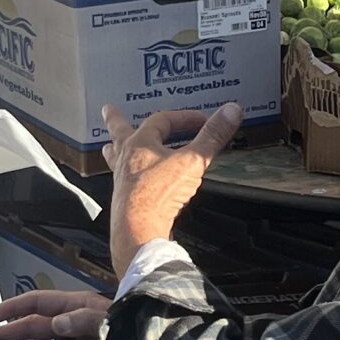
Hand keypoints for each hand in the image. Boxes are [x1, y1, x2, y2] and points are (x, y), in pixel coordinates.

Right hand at [0, 287, 108, 339]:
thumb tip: (54, 325)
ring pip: (43, 338)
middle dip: (10, 330)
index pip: (37, 302)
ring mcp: (79, 334)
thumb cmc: (134, 325)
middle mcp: (73, 317)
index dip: (12, 307)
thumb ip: (84, 321)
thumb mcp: (110, 321)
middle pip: (35, 322)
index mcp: (76, 305)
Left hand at [103, 102, 241, 277]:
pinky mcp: (125, 199)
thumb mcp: (193, 161)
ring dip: (115, 150)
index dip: (183, 117)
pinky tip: (130, 182)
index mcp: (140, 143)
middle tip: (108, 110)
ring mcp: (122, 179)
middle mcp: (126, 158)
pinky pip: (124, 181)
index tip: (202, 121)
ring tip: (109, 146)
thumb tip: (231, 110)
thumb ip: (212, 137)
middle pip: (120, 133)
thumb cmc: (159, 193)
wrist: (138, 229)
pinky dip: (127, 176)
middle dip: (116, 120)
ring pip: (116, 158)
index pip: (161, 120)